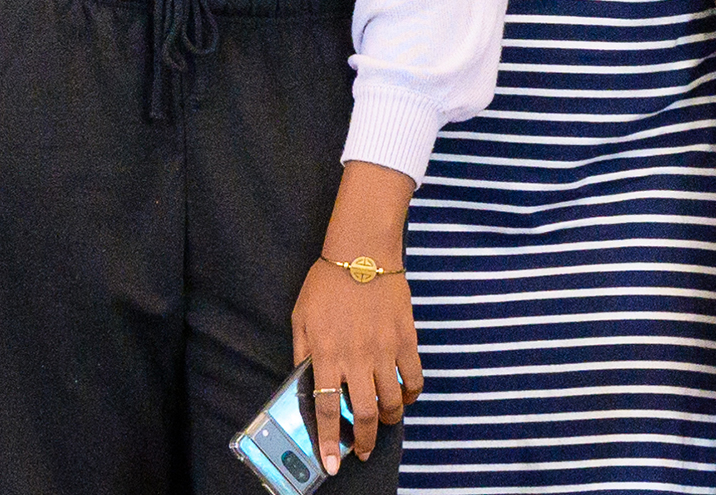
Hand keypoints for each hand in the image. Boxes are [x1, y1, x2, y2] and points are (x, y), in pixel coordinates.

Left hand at [294, 258, 420, 460]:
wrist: (362, 252)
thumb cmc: (326, 282)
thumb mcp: (300, 318)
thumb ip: (302, 353)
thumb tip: (305, 382)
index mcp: (327, 354)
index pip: (327, 408)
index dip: (327, 440)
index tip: (329, 463)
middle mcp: (357, 357)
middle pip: (364, 413)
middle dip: (364, 441)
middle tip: (361, 451)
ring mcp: (385, 349)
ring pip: (392, 401)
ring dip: (387, 420)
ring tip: (382, 423)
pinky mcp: (406, 339)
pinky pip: (414, 377)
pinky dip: (411, 394)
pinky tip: (403, 397)